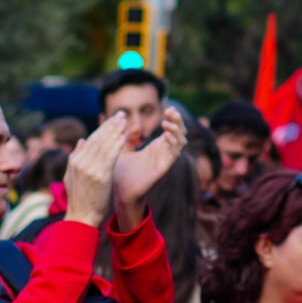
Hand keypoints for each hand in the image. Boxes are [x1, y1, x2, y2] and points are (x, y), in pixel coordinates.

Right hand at [63, 114, 128, 229]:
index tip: (113, 119)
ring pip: (105, 144)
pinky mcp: (100, 175)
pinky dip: (118, 143)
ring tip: (125, 120)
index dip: (103, 128)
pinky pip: (111, 155)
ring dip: (116, 131)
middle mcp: (80, 162)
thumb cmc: (80, 198)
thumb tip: (82, 140)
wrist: (82, 217)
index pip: (91, 139)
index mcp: (74, 161)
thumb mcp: (72, 176)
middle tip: (121, 114)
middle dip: (111, 125)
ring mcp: (90, 168)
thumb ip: (76, 157)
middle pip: (98, 138)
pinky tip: (125, 136)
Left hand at [110, 106, 186, 228]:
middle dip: (178, 120)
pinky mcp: (164, 168)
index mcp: (156, 148)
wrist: (120, 194)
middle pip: (180, 133)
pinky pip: (175, 153)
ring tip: (167, 122)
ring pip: (181, 141)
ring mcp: (165, 160)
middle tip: (170, 111)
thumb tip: (135, 125)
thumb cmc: (121, 175)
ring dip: (177, 130)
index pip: (172, 130)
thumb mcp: (123, 152)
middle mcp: (163, 153)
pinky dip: (174, 142)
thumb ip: (129, 139)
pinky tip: (166, 134)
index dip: (173, 118)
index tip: (167, 108)